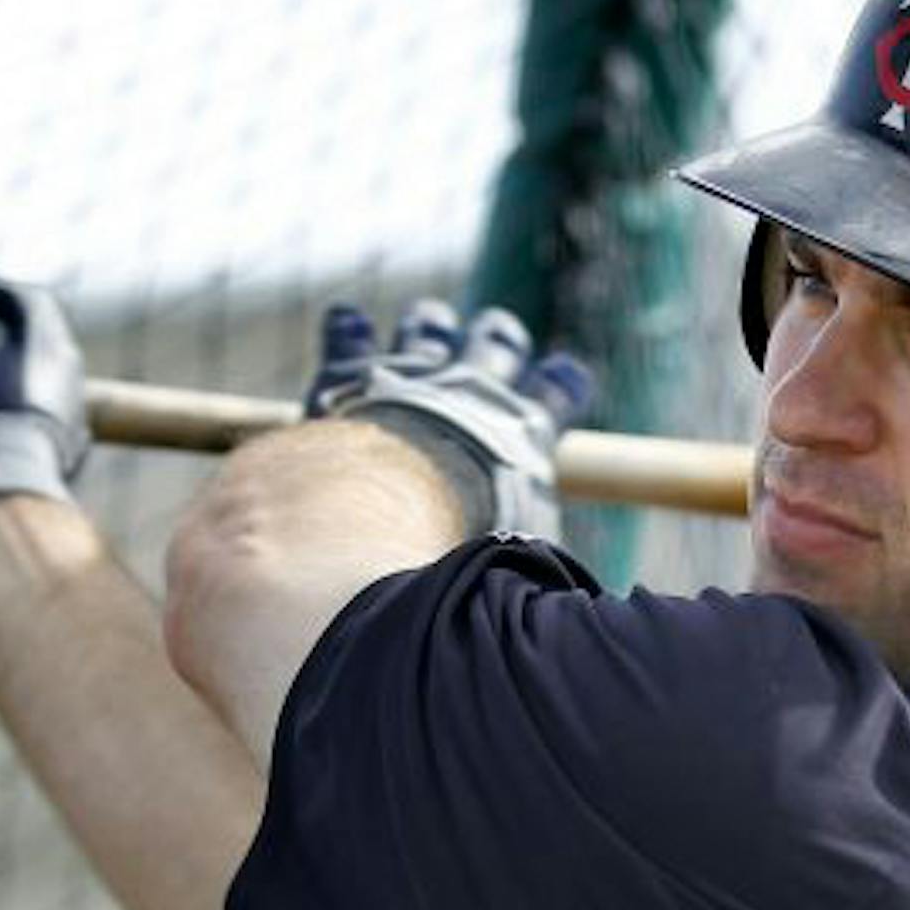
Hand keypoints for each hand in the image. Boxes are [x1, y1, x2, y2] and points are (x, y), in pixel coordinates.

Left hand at [306, 299, 591, 540]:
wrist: (388, 507)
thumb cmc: (462, 539)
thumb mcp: (519, 551)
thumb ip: (531, 552)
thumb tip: (546, 588)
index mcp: (522, 428)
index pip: (559, 389)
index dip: (563, 382)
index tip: (562, 375)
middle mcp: (473, 387)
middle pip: (496, 342)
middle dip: (498, 339)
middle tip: (496, 337)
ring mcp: (412, 371)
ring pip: (429, 328)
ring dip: (429, 326)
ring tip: (428, 322)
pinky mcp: (352, 372)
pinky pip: (350, 337)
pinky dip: (348, 330)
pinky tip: (346, 321)